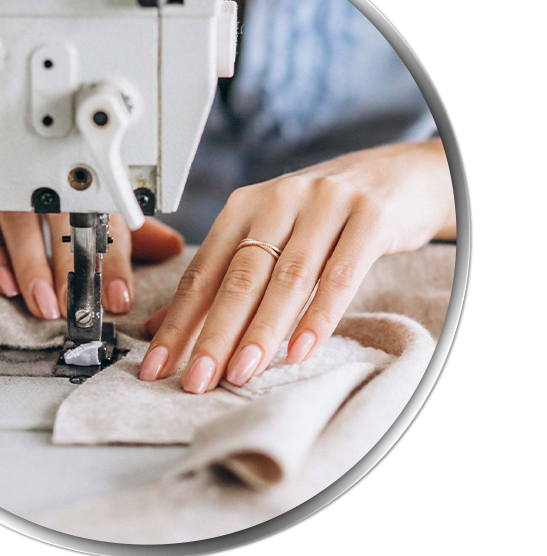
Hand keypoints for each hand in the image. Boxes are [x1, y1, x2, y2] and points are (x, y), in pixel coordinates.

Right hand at [0, 180, 183, 318]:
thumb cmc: (43, 175)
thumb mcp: (86, 197)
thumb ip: (126, 228)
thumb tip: (172, 247)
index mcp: (83, 178)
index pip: (106, 221)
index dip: (114, 262)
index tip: (119, 298)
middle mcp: (47, 173)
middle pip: (65, 219)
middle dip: (72, 267)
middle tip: (75, 306)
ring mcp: (6, 175)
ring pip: (20, 218)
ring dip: (31, 265)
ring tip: (42, 303)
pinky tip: (4, 284)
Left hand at [139, 139, 455, 392]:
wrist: (396, 176)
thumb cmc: (322, 216)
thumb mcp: (268, 237)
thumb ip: (222, 280)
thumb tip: (163, 328)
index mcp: (244, 207)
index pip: (203, 272)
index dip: (177, 321)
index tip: (158, 365)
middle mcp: (278, 200)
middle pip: (240, 277)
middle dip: (214, 334)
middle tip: (196, 380)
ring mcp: (325, 204)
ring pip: (287, 278)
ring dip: (262, 331)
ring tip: (241, 373)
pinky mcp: (369, 216)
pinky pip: (341, 273)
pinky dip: (320, 315)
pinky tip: (301, 349)